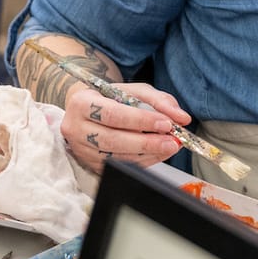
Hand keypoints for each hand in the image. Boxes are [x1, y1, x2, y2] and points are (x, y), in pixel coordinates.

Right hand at [60, 82, 189, 172]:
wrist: (87, 110)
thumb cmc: (110, 98)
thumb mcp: (133, 90)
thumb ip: (158, 101)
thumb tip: (181, 117)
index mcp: (82, 103)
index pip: (113, 114)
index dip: (141, 121)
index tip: (166, 123)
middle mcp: (76, 128)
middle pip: (113, 140)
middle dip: (147, 142)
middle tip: (171, 141)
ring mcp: (81, 150)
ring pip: (116, 157)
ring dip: (148, 154)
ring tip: (168, 147)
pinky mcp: (90, 164)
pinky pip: (119, 167)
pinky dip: (142, 162)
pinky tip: (156, 154)